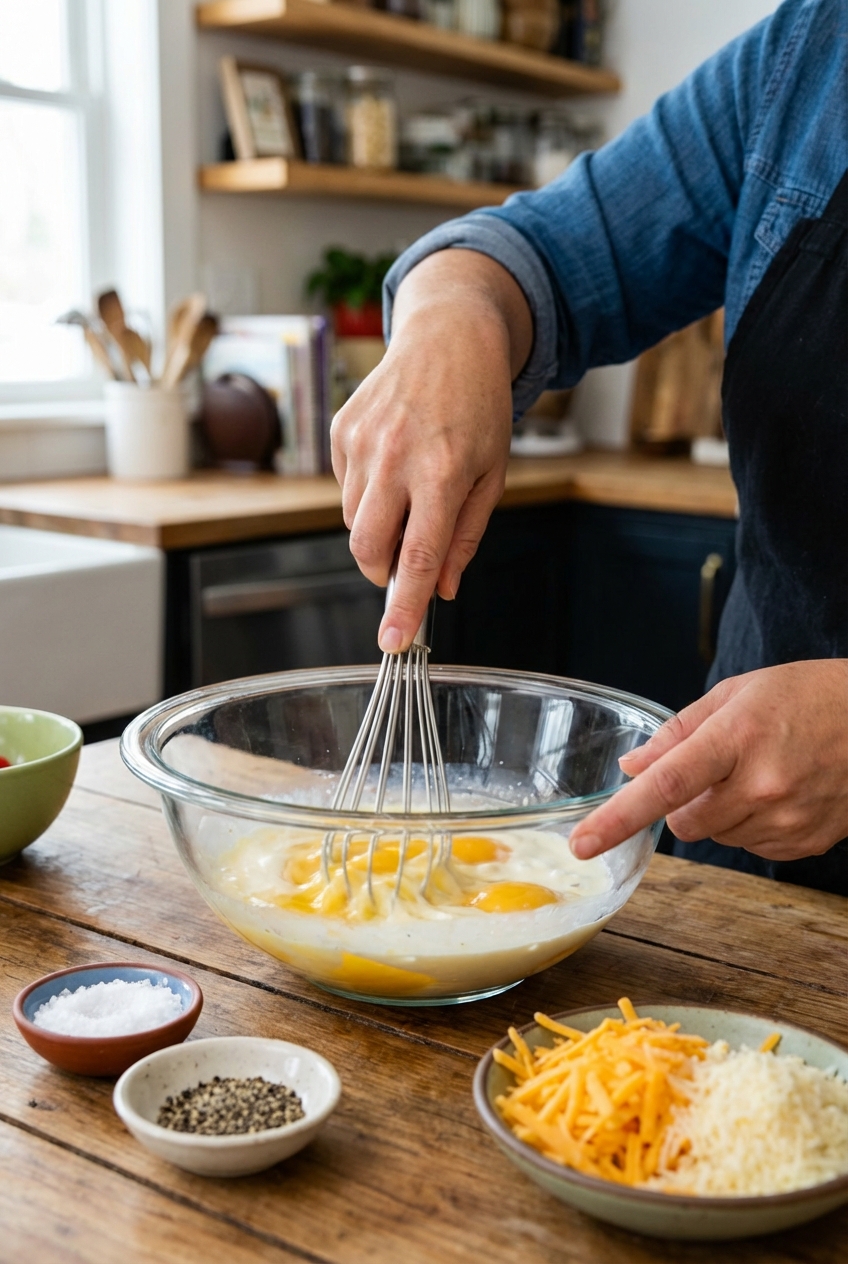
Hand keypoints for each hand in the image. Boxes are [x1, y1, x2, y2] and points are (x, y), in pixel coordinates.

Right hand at [330, 249, 531, 651]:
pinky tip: (393, 460)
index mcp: (444, 474)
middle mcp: (397, 458)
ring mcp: (363, 442)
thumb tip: (445, 589)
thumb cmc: (479, 408)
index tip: (393, 642)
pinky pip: (345, 487)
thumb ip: (467, 537)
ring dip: (378, 526)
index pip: (419, 558)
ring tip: (411, 489)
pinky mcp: (341, 429)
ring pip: (353, 521)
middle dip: (382, 573)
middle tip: (405, 563)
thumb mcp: (493, 475)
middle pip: (368, 548)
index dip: (406, 606)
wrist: (449, 336)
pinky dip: (366, 492)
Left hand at [569, 660, 847, 862]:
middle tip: (714, 769)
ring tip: (758, 773)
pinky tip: (779, 792)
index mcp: (738, 737)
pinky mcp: (805, 842)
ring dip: (719, 812)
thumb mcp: (737, 694)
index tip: (581, 843)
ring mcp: (787, 818)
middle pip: (683, 822)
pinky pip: (750, 847)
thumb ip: (677, 733)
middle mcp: (762, 784)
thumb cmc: (807, 696)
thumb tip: (631, 768)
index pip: (665, 786)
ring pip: (716, 836)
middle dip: (682, 803)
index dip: (617, 818)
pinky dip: (750, 825)